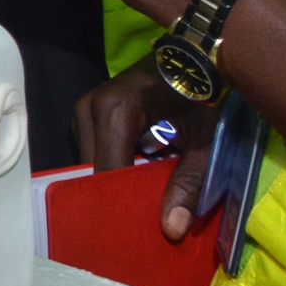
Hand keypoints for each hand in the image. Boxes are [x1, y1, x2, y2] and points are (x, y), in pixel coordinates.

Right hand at [72, 66, 216, 241]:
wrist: (191, 56)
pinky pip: (91, 151)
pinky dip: (110, 167)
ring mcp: (82, 109)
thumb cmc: (200, 94)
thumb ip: (189, 183)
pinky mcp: (86, 113)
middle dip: (114, 195)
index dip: (119, 203)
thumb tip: (171, 230)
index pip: (106, 172)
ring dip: (111, 181)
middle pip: (91, 169)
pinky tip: (132, 177)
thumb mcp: (204, 139)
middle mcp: (88, 108)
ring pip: (88, 162)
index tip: (135, 230)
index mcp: (113, 112)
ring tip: (137, 199)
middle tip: (140, 219)